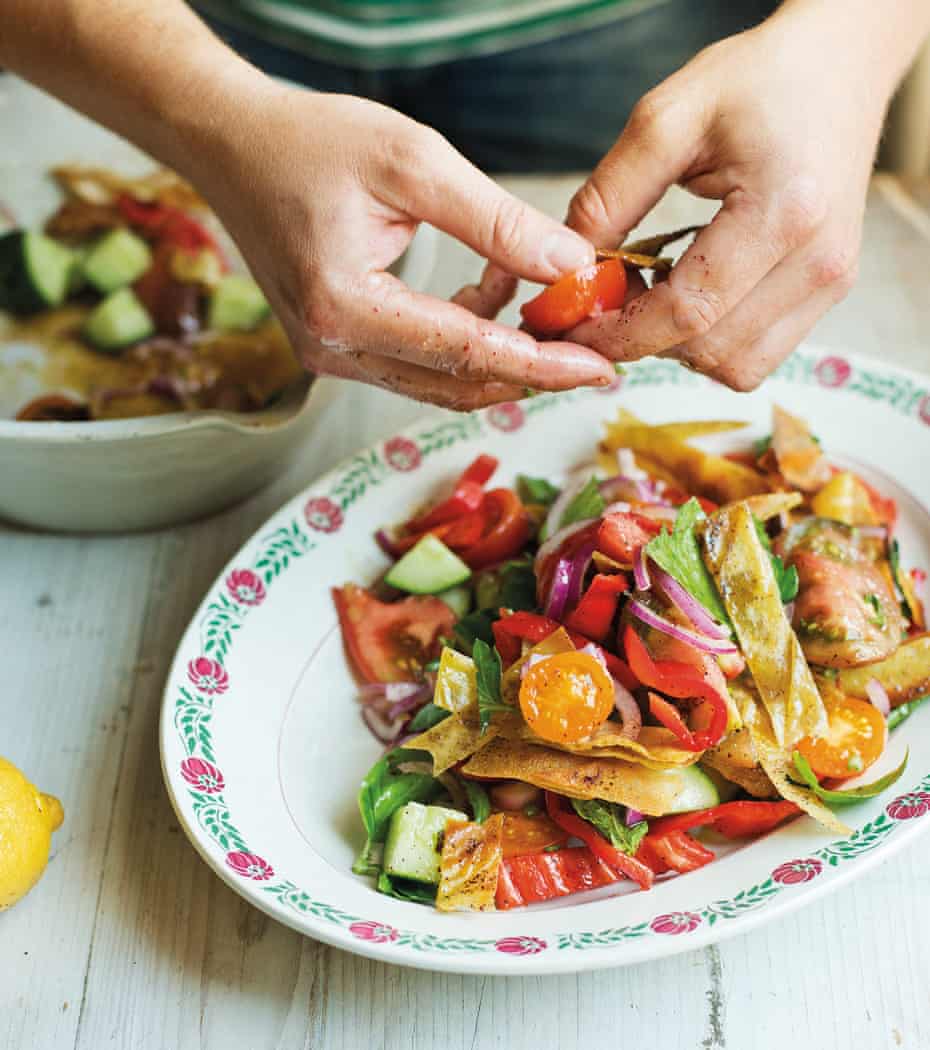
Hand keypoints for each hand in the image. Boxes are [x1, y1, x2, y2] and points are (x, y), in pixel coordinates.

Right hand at [187, 84, 613, 409]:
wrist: (232, 144)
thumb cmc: (310, 141)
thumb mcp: (412, 162)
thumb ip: (496, 222)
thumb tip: (569, 266)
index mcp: (343, 306)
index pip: (464, 353)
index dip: (540, 365)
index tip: (598, 371)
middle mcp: (332, 348)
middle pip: (455, 384)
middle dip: (530, 371)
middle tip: (591, 350)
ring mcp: (330, 355)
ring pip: (439, 381)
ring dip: (499, 354)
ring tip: (544, 303)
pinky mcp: (336, 346)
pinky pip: (416, 363)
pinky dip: (464, 340)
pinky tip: (491, 292)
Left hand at [564, 3, 899, 389]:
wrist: (838, 66)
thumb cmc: (755, 82)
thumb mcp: (666, 118)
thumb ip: (610, 196)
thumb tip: (568, 270)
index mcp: (783, 211)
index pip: (688, 312)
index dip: (620, 333)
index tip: (572, 325)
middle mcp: (819, 260)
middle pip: (709, 351)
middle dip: (642, 340)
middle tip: (607, 299)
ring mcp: (831, 282)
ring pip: (735, 367)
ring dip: (678, 348)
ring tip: (651, 294)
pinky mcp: (831, 292)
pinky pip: (758, 356)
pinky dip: (712, 343)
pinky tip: (690, 296)